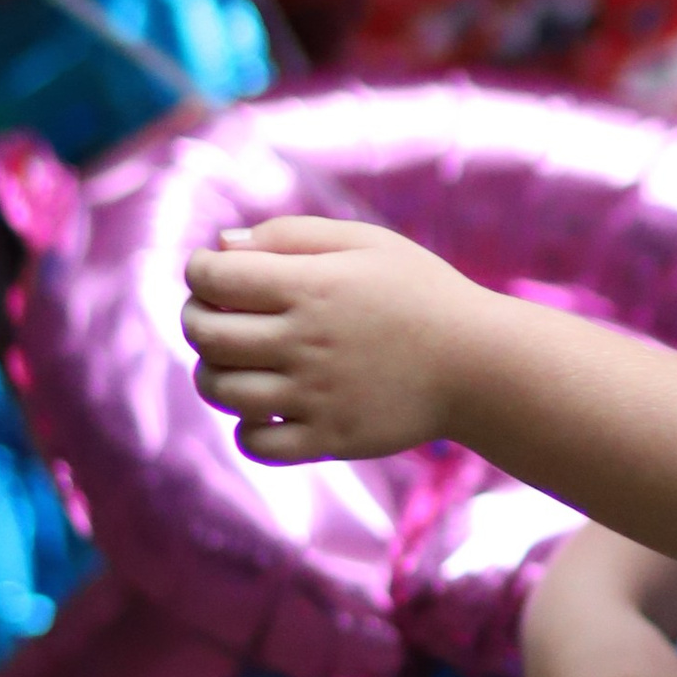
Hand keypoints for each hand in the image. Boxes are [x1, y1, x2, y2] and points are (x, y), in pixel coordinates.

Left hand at [182, 217, 494, 462]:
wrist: (480, 364)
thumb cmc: (422, 292)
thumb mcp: (366, 242)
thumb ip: (292, 235)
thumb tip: (222, 246)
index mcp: (312, 286)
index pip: (213, 278)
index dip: (199, 271)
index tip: (212, 272)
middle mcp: (305, 341)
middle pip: (206, 334)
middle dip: (195, 319)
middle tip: (213, 314)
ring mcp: (314, 396)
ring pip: (221, 390)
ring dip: (213, 372)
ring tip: (236, 361)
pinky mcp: (328, 439)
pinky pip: (254, 442)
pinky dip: (245, 427)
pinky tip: (265, 406)